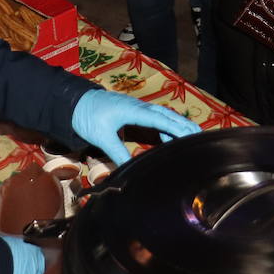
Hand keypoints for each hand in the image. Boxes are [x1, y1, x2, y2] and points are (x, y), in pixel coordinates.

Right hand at [0, 235, 43, 273]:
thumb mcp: (7, 241)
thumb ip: (13, 246)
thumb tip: (6, 244)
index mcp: (33, 253)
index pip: (39, 256)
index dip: (33, 259)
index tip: (28, 259)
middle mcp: (35, 269)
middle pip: (39, 272)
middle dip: (34, 273)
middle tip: (26, 273)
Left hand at [70, 89, 200, 164]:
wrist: (73, 102)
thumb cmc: (87, 116)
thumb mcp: (101, 137)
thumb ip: (117, 153)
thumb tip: (129, 171)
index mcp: (133, 110)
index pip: (159, 119)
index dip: (175, 128)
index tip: (190, 135)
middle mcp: (138, 107)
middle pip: (166, 114)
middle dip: (183, 125)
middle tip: (200, 137)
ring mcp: (136, 108)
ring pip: (162, 115)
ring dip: (176, 125)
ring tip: (189, 138)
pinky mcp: (132, 112)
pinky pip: (154, 118)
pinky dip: (165, 126)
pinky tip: (167, 138)